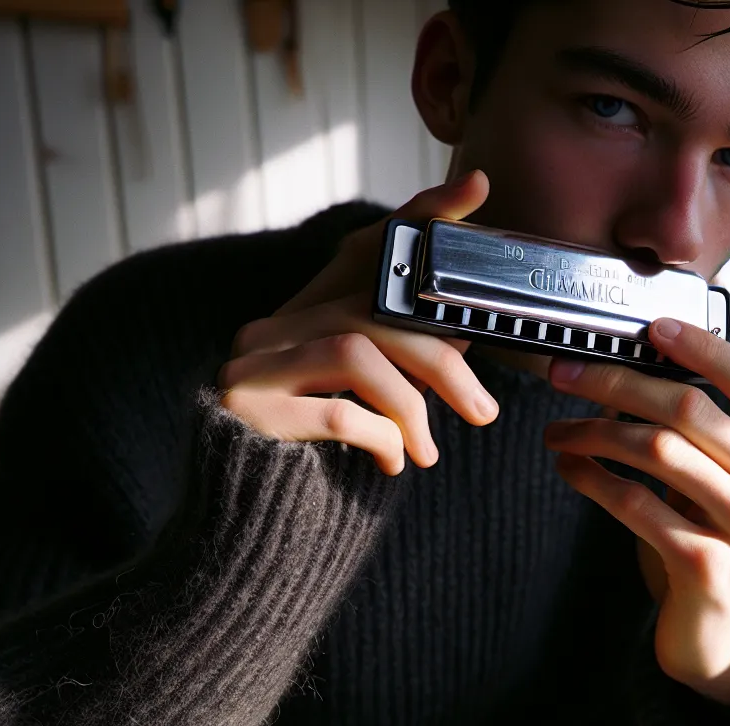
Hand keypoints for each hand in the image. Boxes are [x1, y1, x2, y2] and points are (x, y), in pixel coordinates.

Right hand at [218, 171, 499, 474]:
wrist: (246, 531)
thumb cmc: (314, 468)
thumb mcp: (366, 406)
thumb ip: (401, 365)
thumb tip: (465, 337)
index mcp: (299, 322)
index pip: (366, 249)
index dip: (422, 217)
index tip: (477, 190)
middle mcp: (268, 332)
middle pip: (373, 313)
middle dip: (442, 361)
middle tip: (483, 413)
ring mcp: (250, 367)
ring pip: (357, 352)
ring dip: (410, 406)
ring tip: (427, 453)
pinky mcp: (245, 411)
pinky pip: (338, 410)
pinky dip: (379, 436)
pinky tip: (389, 465)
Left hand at [542, 318, 729, 706]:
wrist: (719, 636)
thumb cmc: (711, 540)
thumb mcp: (720, 481)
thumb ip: (698, 432)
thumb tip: (626, 369)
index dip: (703, 348)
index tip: (650, 328)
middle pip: (692, 410)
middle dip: (617, 382)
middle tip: (564, 374)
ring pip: (659, 452)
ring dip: (594, 432)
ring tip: (557, 431)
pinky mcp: (708, 568)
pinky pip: (637, 505)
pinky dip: (592, 479)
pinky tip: (569, 468)